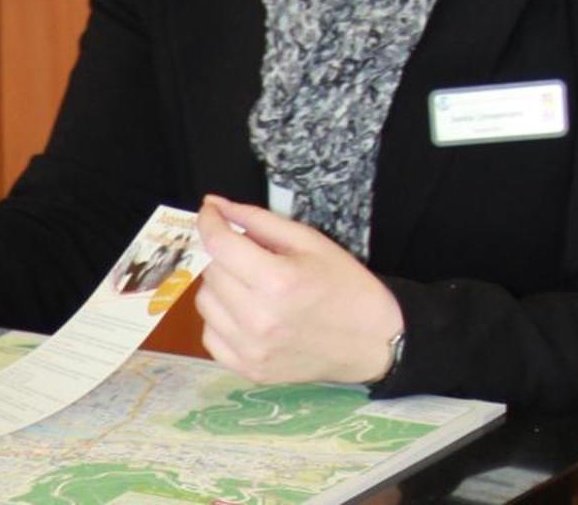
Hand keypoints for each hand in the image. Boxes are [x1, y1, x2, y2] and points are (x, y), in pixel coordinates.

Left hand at [192, 195, 402, 384]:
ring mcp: (253, 350)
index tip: (211, 212)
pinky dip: (220, 320)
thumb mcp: (309, 241)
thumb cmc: (345, 285)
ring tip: (247, 284)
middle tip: (245, 253)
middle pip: (211, 272)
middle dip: (222, 254)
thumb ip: (258, 220)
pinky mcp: (251, 371)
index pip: (218, 244)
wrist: (372, 342)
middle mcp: (259, 319)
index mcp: (277, 281)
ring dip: (219, 287)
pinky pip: (211, 338)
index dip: (209, 221)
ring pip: (205, 304)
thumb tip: (215, 204)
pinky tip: (244, 313)